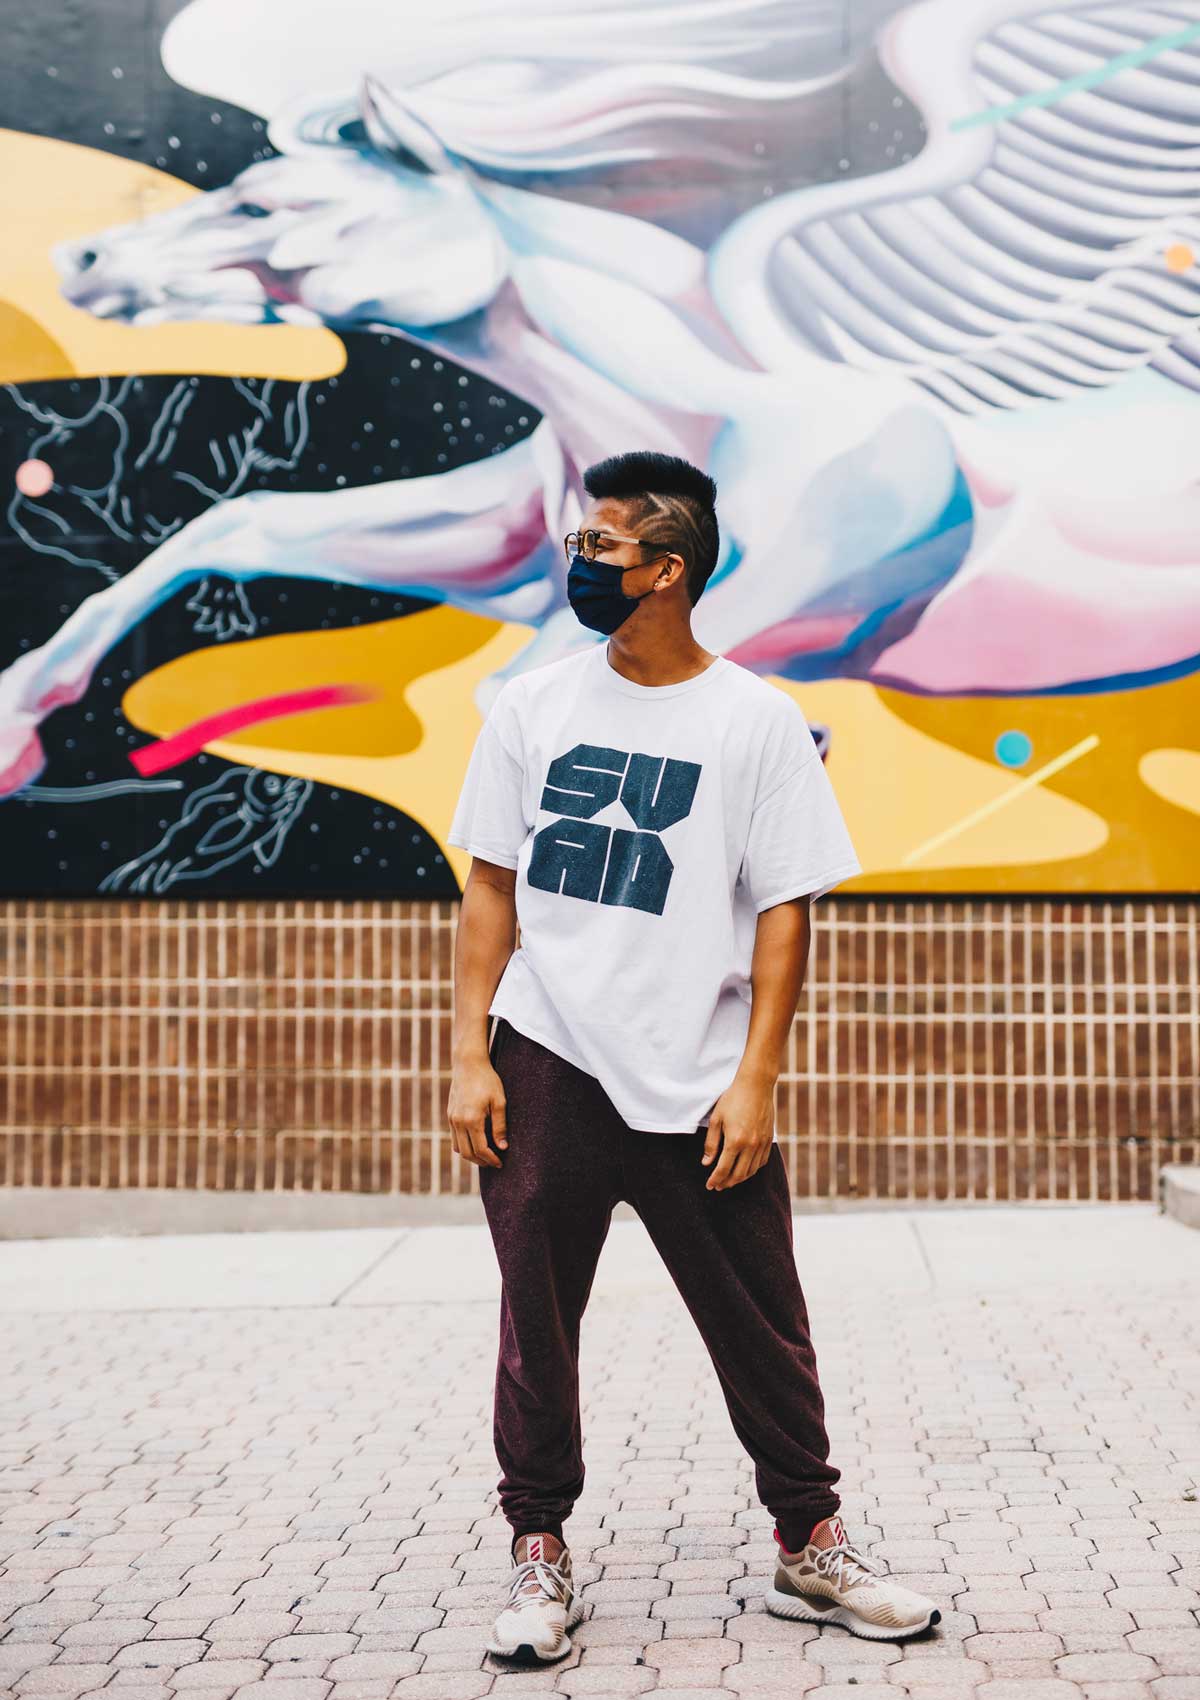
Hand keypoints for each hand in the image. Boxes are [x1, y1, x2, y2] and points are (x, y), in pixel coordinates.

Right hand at [448, 1057, 507, 1167]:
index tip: (500, 1163)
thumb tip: (503, 1147)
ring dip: (471, 1155)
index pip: (481, 1149)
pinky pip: (454, 1138)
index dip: (491, 1159)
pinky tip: (475, 1142)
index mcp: (472, 1119)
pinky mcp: (450, 1115)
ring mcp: (452, 1119)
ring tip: (486, 1155)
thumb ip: (500, 1126)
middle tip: (494, 1163)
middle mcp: (458, 1122)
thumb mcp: (499, 1102)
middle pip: (467, 1153)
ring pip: (458, 1148)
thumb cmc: (487, 1081)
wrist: (468, 1064)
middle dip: (481, 1162)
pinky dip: (464, 1145)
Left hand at [701, 1073, 775, 1189]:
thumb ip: (711, 1144)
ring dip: (740, 1179)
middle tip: (718, 1186)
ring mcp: (762, 1143)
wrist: (756, 1085)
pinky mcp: (769, 1139)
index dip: (715, 1180)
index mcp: (735, 1141)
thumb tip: (706, 1163)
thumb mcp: (716, 1119)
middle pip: (738, 1174)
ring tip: (730, 1180)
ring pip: (751, 1171)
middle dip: (727, 1183)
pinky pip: (762, 1161)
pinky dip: (753, 1169)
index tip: (709, 1186)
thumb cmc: (733, 1099)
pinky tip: (746, 1169)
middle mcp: (750, 1145)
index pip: (723, 1169)